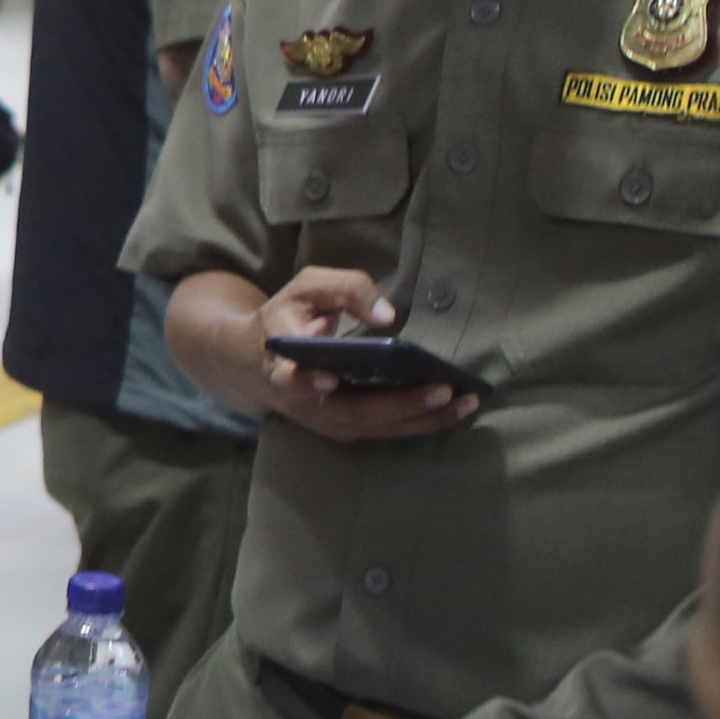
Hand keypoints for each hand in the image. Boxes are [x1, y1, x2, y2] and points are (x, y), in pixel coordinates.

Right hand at [250, 268, 477, 443]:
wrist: (255, 361)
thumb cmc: (289, 317)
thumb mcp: (307, 288)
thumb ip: (344, 290)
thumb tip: (386, 315)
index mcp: (284, 364)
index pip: (291, 378)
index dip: (306, 381)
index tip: (327, 379)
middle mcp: (303, 402)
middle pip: (351, 411)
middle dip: (399, 404)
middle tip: (443, 390)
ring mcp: (324, 421)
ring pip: (374, 427)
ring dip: (421, 419)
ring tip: (464, 402)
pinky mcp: (344, 429)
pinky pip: (384, 430)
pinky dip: (419, 422)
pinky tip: (453, 409)